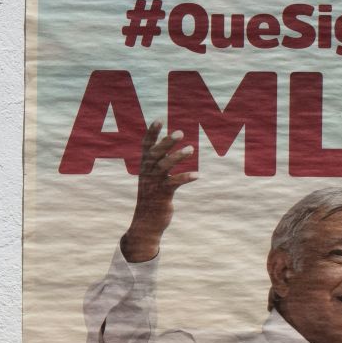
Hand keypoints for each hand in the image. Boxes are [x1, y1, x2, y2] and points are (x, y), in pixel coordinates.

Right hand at [119, 121, 195, 262]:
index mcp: (144, 167)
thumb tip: (171, 146)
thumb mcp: (154, 178)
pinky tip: (197, 175)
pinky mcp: (161, 196)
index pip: (146, 147)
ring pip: (164, 167)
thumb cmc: (153, 198)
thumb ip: (160, 162)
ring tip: (191, 149)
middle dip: (166, 142)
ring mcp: (153, 184)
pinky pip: (173, 184)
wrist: (146, 223)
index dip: (151, 133)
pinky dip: (185, 178)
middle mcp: (147, 173)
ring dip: (177, 157)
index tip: (159, 119)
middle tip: (180, 133)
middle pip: (155, 154)